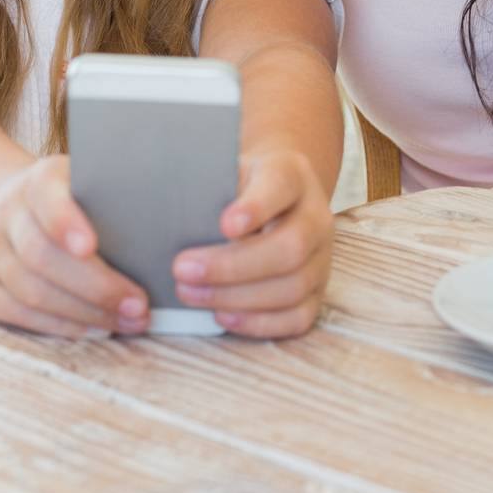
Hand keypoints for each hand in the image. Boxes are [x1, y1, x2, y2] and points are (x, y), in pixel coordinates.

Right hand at [0, 154, 149, 338]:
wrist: (0, 208)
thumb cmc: (68, 199)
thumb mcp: (85, 181)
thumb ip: (114, 195)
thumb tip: (169, 222)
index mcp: (36, 181)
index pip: (46, 198)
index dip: (65, 221)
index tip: (91, 246)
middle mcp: (6, 214)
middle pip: (42, 256)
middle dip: (95, 287)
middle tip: (139, 306)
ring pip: (32, 292)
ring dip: (85, 314)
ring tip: (128, 322)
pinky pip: (19, 315)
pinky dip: (61, 326)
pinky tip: (96, 330)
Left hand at [171, 149, 333, 337]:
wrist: (276, 195)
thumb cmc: (239, 185)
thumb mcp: (227, 170)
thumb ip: (210, 187)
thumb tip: (170, 215)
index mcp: (293, 176)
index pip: (282, 185)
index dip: (256, 207)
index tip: (224, 224)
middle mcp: (316, 217)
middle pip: (290, 247)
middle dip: (232, 266)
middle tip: (182, 270)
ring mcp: (322, 258)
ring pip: (293, 287)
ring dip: (236, 297)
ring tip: (190, 293)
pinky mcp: (317, 293)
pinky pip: (297, 318)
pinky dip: (258, 322)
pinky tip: (222, 315)